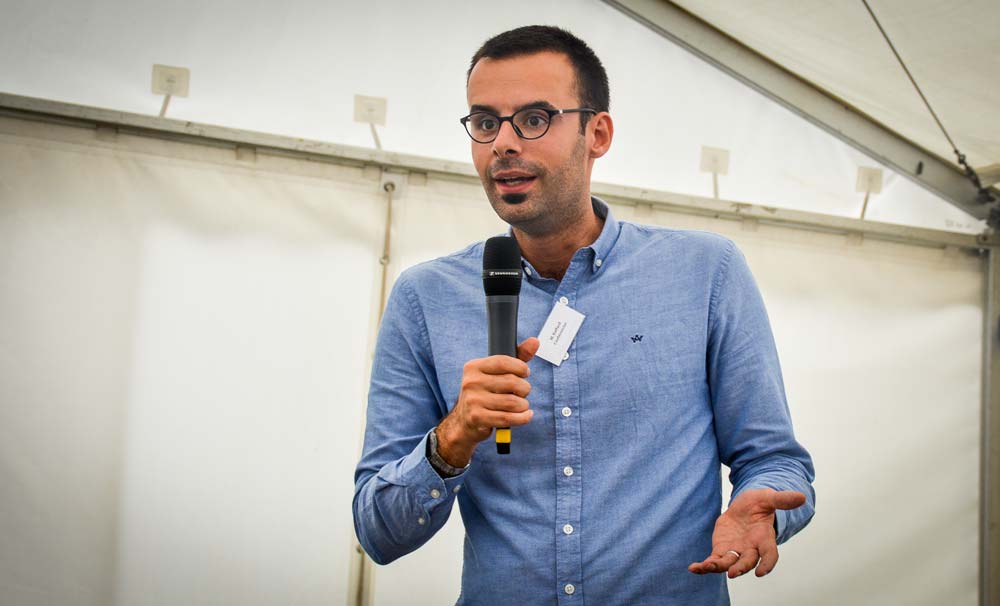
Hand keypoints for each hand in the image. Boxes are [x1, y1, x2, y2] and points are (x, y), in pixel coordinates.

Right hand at [435, 337, 539, 466]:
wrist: (464, 421)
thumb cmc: (485, 393)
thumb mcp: (496, 374)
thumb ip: (517, 358)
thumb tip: (535, 341)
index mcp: (474, 367)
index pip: (504, 362)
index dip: (520, 367)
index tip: (525, 373)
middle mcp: (471, 382)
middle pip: (512, 382)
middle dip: (524, 389)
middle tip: (522, 392)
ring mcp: (473, 401)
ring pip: (512, 402)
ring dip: (524, 405)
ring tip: (522, 405)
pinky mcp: (478, 418)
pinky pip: (509, 418)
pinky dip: (522, 418)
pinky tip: (526, 416)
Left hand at [688, 488, 805, 578]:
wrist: (744, 508)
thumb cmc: (759, 504)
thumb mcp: (768, 498)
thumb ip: (782, 500)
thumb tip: (802, 497)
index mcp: (764, 538)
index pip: (769, 555)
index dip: (767, 564)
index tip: (762, 572)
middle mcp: (751, 549)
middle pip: (747, 562)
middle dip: (740, 567)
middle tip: (732, 573)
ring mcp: (735, 551)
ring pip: (728, 564)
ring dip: (718, 567)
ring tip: (706, 567)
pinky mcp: (722, 550)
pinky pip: (713, 561)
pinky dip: (704, 566)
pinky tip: (693, 568)